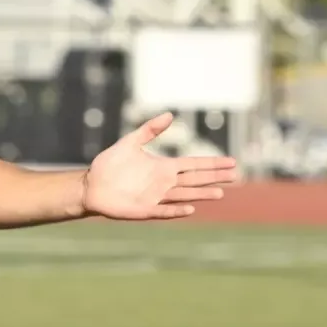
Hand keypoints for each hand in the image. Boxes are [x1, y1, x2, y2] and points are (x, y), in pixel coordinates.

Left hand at [82, 112, 239, 220]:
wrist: (90, 185)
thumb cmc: (109, 164)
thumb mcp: (130, 142)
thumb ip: (149, 130)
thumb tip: (169, 115)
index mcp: (163, 167)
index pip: (193, 164)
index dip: (212, 163)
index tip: (231, 161)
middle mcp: (164, 183)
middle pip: (195, 180)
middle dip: (214, 177)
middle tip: (236, 176)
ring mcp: (156, 197)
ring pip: (185, 195)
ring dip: (201, 194)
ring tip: (220, 192)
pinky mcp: (145, 210)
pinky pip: (164, 211)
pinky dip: (176, 210)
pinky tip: (190, 208)